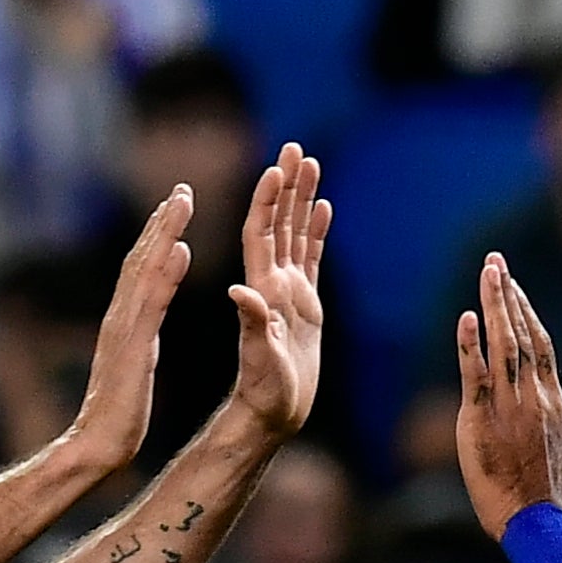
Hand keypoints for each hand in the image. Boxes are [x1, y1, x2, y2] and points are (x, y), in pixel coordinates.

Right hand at [62, 187, 194, 473]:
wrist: (98, 443)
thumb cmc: (119, 412)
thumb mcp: (135, 362)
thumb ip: (141, 333)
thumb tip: (150, 312)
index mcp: (124, 321)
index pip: (140, 270)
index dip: (158, 237)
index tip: (175, 209)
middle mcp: (120, 316)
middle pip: (140, 258)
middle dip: (161, 222)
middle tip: (182, 189)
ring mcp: (123, 328)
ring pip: (143, 269)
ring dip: (163, 232)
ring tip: (183, 201)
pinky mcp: (132, 346)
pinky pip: (151, 303)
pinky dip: (165, 273)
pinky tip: (180, 249)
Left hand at [228, 142, 330, 436]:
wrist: (274, 414)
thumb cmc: (265, 394)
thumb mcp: (259, 360)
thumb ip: (252, 326)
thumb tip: (239, 293)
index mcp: (260, 290)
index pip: (261, 233)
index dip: (267, 200)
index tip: (276, 168)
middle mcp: (271, 284)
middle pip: (279, 223)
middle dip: (287, 186)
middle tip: (296, 148)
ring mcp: (288, 293)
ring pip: (296, 234)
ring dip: (302, 199)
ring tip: (311, 164)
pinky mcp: (304, 306)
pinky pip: (310, 259)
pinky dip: (315, 232)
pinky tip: (322, 208)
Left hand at [455, 255, 561, 538]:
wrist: (536, 518)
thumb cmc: (539, 490)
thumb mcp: (548, 443)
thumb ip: (538, 414)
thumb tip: (531, 402)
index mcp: (550, 398)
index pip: (538, 344)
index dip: (525, 312)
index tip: (514, 285)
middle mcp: (533, 394)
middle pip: (522, 333)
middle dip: (508, 294)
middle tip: (496, 260)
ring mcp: (510, 404)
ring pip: (502, 344)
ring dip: (494, 304)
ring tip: (488, 270)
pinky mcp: (483, 419)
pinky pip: (477, 375)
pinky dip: (471, 345)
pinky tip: (467, 317)